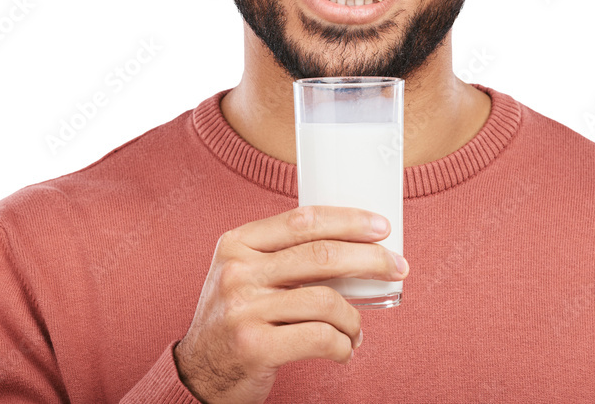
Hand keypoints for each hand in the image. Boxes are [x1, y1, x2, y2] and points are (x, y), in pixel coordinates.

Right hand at [174, 205, 408, 403]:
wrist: (196, 374)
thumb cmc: (234, 319)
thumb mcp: (243, 273)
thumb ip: (280, 255)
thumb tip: (351, 244)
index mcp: (237, 243)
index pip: (303, 220)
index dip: (349, 220)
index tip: (381, 227)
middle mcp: (238, 271)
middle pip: (322, 255)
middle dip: (371, 259)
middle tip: (398, 268)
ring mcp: (244, 308)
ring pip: (326, 300)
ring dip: (353, 317)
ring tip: (356, 329)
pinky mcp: (255, 346)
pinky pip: (319, 338)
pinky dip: (342, 345)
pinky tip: (344, 350)